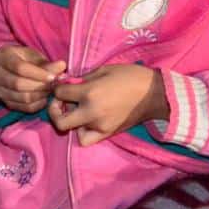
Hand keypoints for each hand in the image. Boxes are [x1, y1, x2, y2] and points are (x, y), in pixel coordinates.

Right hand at [0, 44, 62, 112]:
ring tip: (50, 91)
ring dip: (40, 96)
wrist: (7, 67)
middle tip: (54, 85)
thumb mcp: (33, 55)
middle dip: (40, 86)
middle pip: (19, 84)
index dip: (38, 74)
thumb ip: (47, 63)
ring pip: (21, 98)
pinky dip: (36, 105)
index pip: (20, 68)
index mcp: (2, 56)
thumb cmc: (23, 58)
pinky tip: (44, 99)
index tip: (53, 77)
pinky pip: (22, 107)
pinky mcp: (3, 101)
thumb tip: (62, 67)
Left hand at [51, 63, 167, 146]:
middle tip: (61, 102)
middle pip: (59, 120)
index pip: (60, 93)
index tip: (62, 84)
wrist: (153, 94)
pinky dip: (83, 131)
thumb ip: (84, 77)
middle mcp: (91, 112)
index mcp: (90, 93)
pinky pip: (86, 139)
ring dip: (70, 120)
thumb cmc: (130, 76)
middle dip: (55, 110)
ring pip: (72, 130)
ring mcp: (99, 126)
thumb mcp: (104, 69)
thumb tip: (68, 82)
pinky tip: (87, 121)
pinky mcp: (107, 133)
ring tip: (77, 110)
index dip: (58, 87)